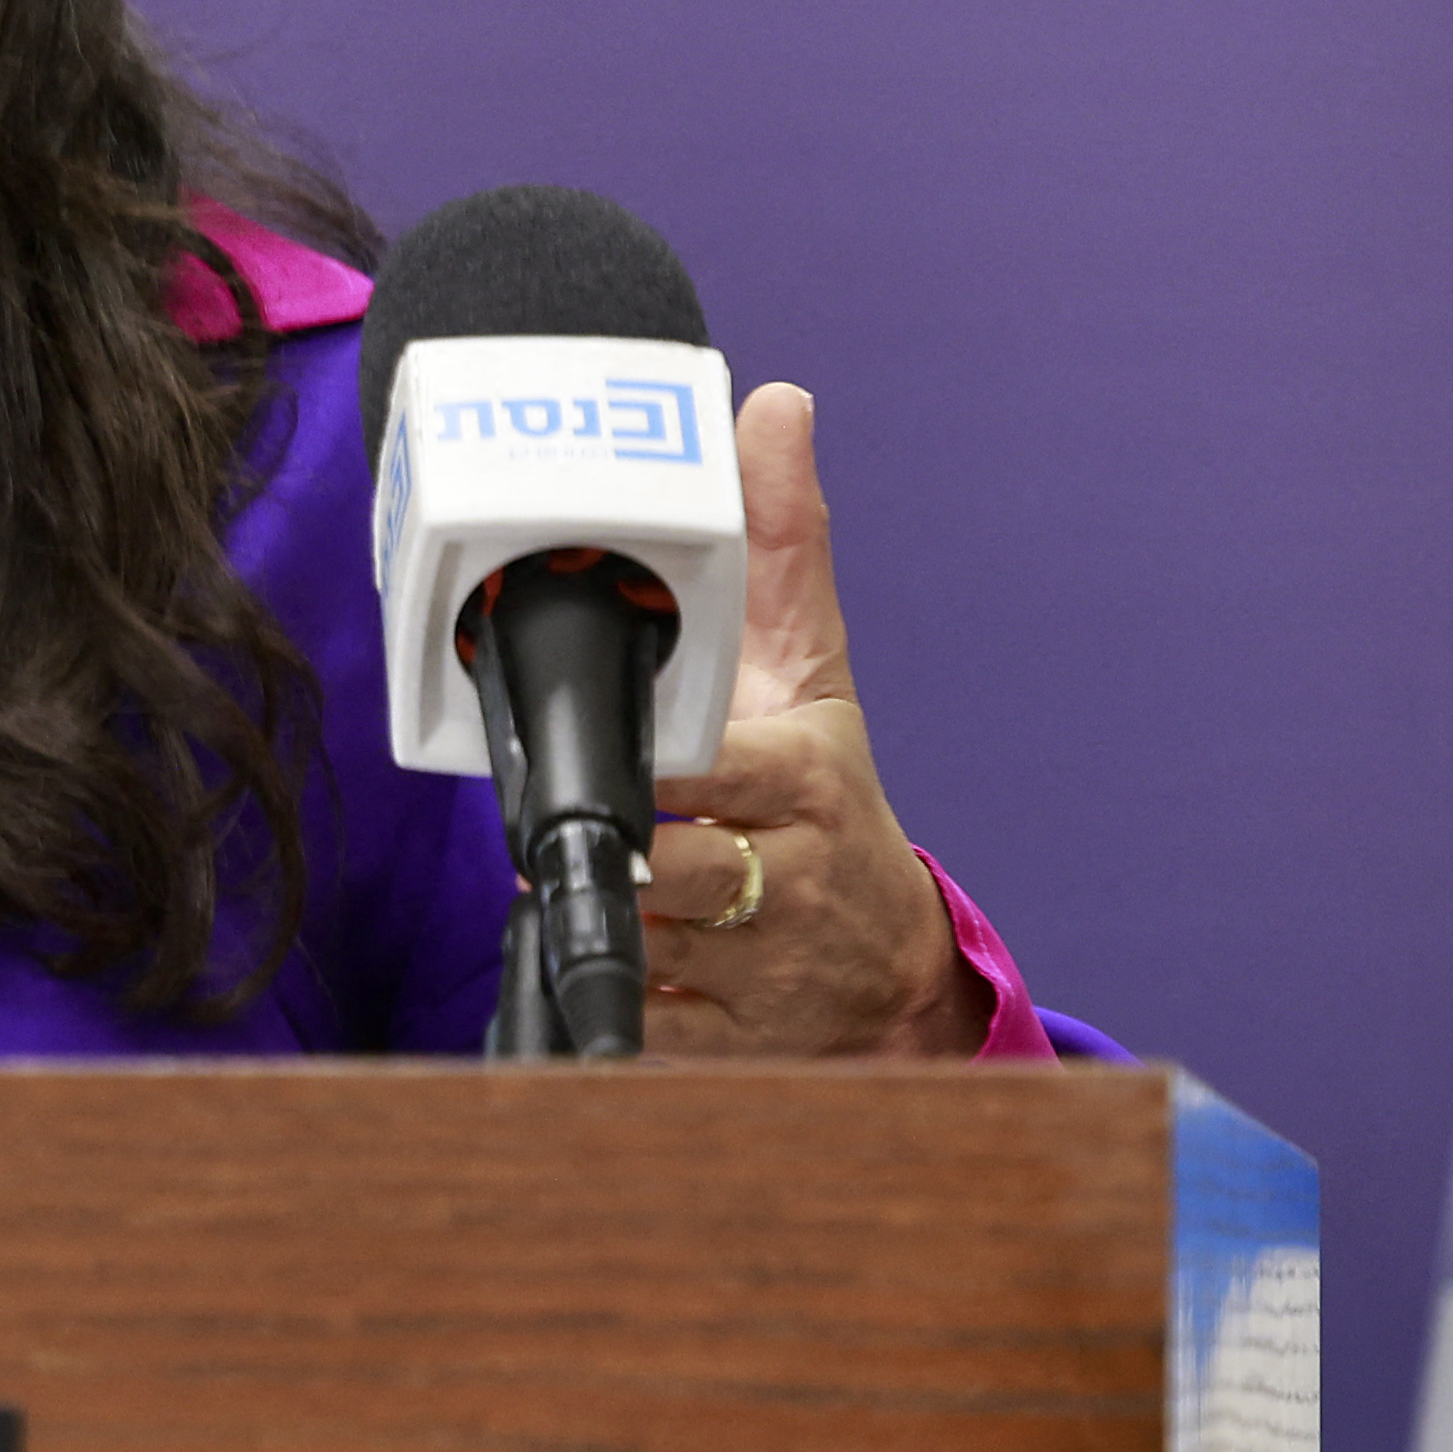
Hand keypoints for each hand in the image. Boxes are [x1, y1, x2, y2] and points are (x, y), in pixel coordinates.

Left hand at [625, 384, 987, 1059]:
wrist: (888, 970)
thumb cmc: (827, 800)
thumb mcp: (812, 673)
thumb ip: (783, 543)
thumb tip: (772, 406)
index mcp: (806, 780)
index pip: (703, 768)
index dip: (644, 766)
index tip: (604, 752)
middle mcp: (793, 880)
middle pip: (660, 860)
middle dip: (605, 844)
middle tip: (564, 824)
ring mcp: (765, 972)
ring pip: (639, 940)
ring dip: (592, 912)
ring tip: (583, 880)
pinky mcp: (730, 1045)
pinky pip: (640, 1022)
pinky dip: (614, 996)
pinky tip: (620, 958)